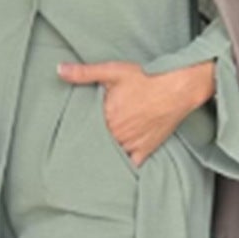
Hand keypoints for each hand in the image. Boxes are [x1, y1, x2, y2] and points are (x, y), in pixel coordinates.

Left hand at [57, 58, 214, 166]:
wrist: (180, 87)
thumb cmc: (147, 78)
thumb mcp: (112, 71)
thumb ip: (84, 73)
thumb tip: (59, 70)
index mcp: (105, 117)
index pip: (82, 130)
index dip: (73, 133)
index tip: (65, 136)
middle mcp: (117, 134)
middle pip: (95, 144)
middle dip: (86, 144)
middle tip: (73, 149)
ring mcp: (132, 143)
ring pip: (110, 156)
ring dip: (102, 155)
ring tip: (88, 160)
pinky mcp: (146, 149)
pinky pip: (131, 164)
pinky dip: (123, 165)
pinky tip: (113, 167)